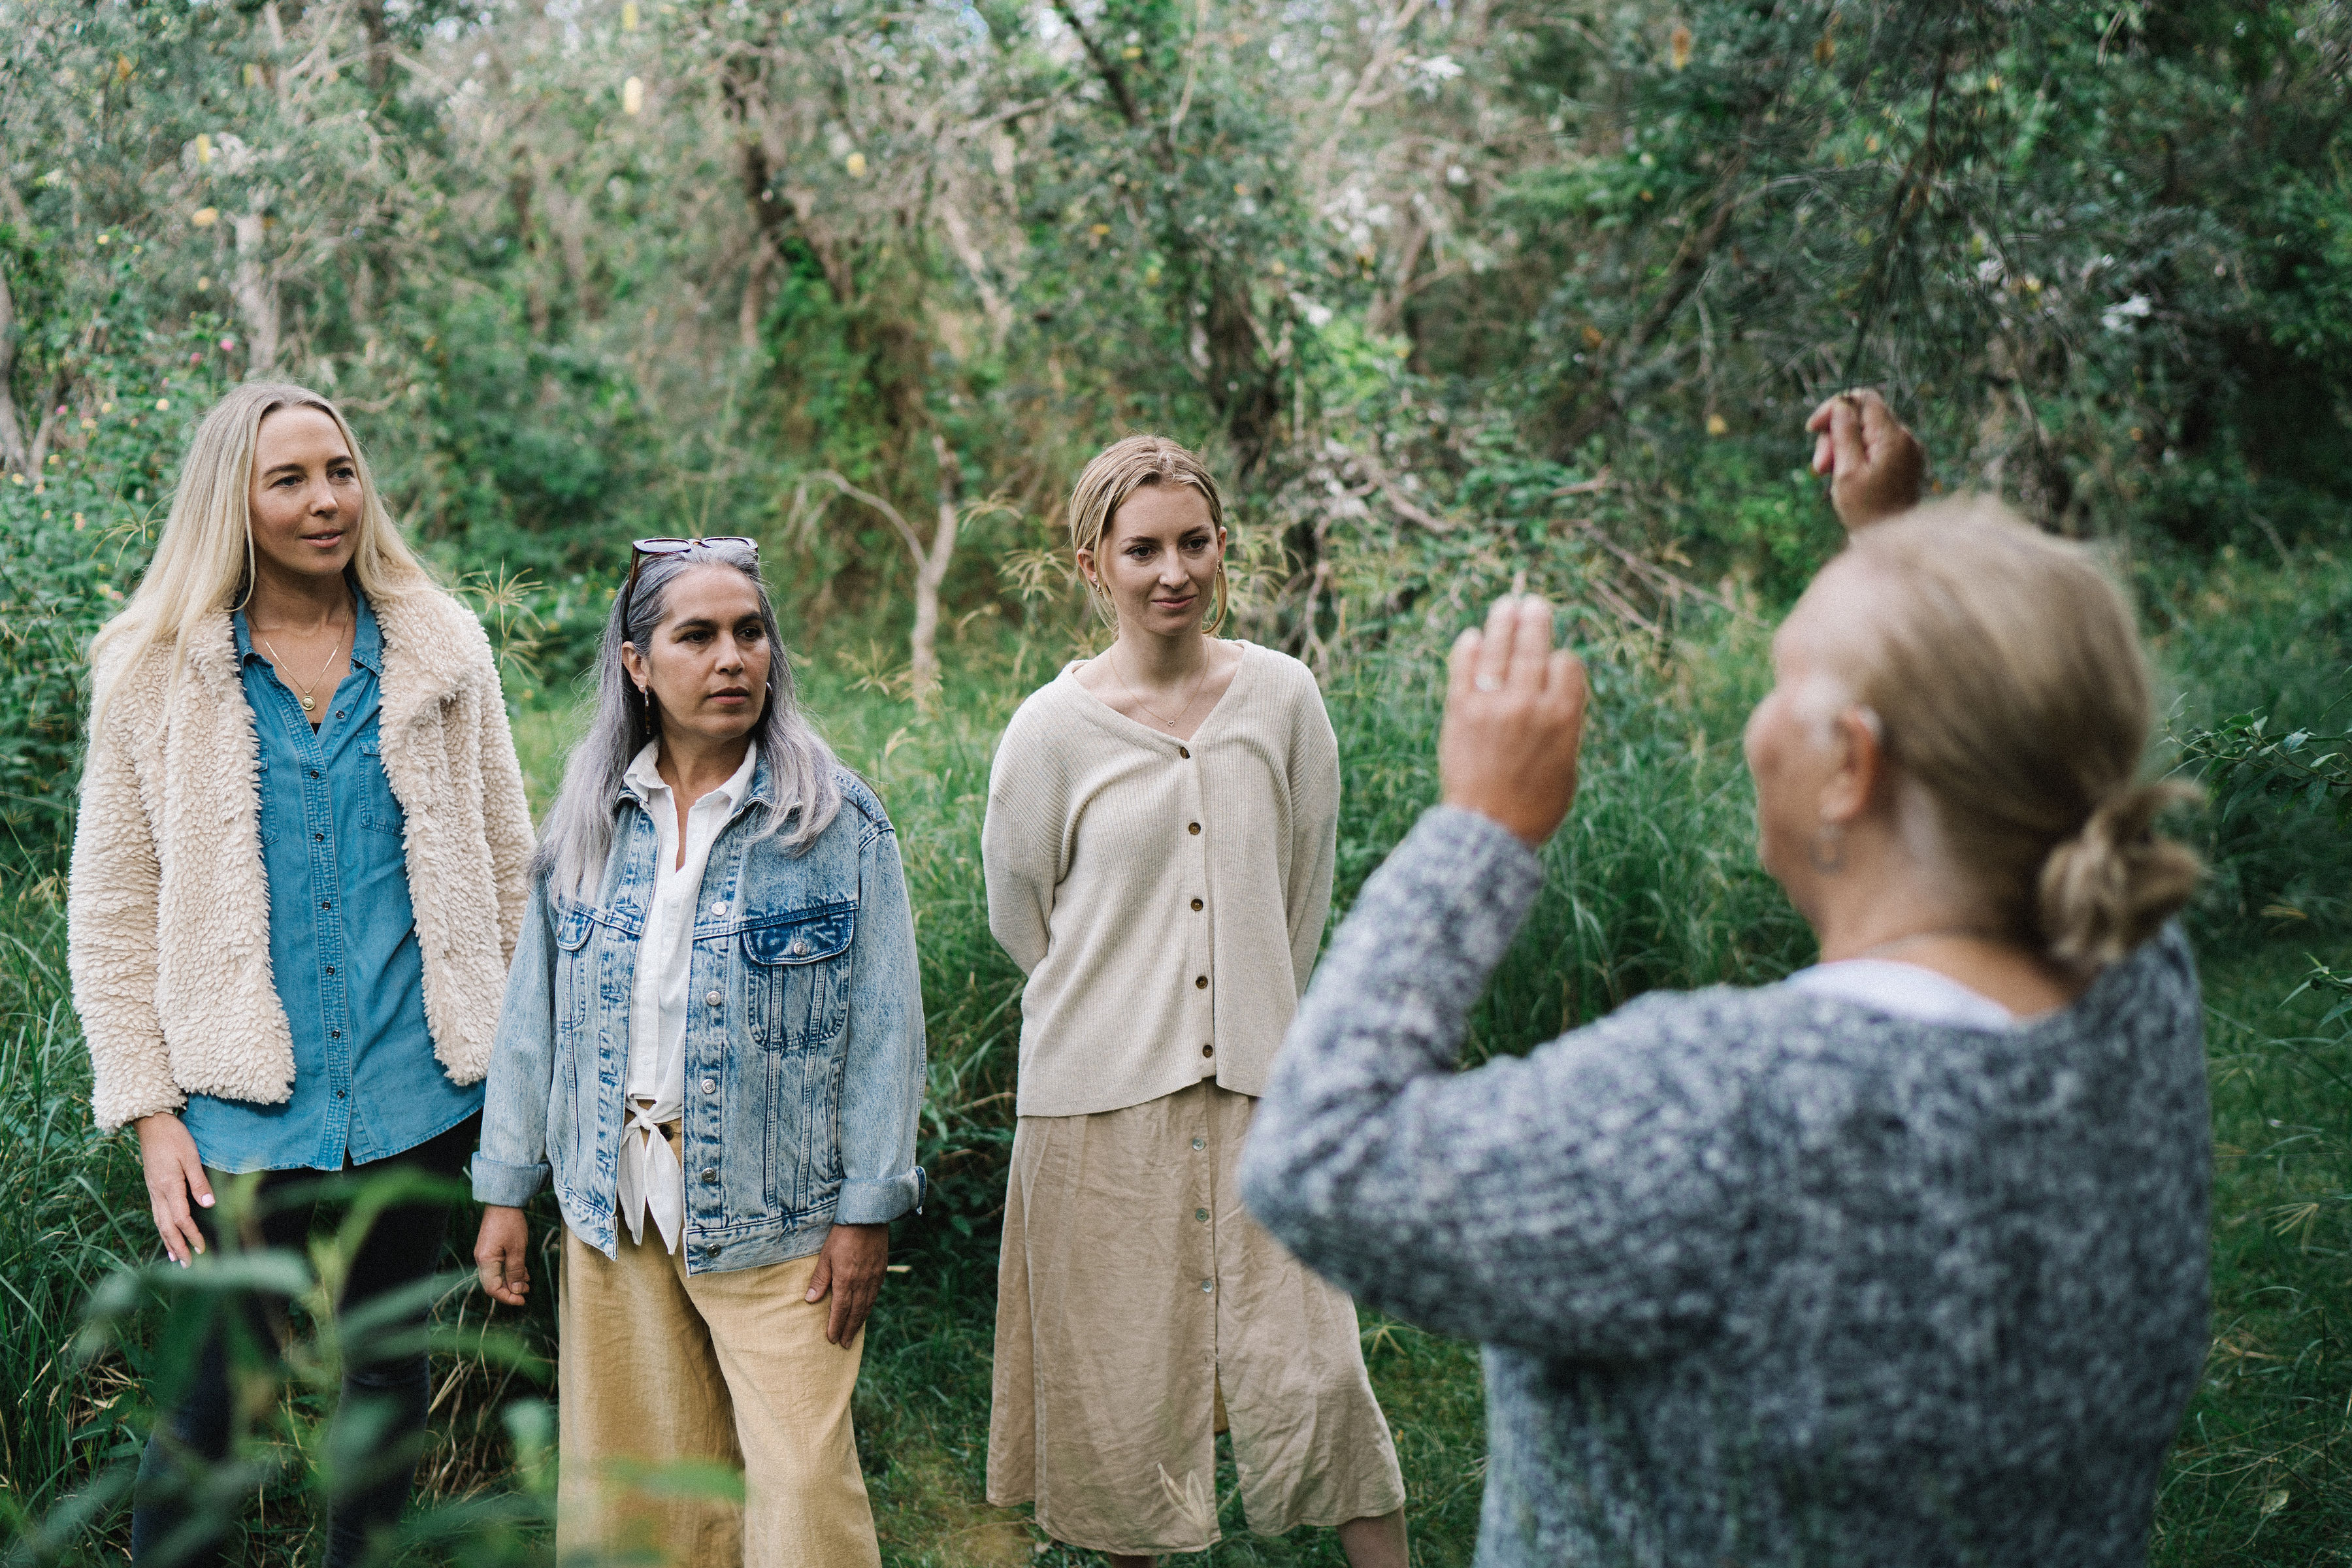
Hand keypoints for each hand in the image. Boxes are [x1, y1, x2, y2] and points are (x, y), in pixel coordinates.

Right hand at [135, 1112, 213, 1266]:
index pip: (181, 1219)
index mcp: (168, 1186)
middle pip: (167, 1226)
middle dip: (178, 1247)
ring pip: (159, 1222)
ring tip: (176, 1259)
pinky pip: (157, 1213)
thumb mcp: (190, 1157)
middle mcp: (157, 1192)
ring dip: (168, 1241)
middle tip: (188, 1266)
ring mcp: (153, 1190)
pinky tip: (166, 1234)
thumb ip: (199, 1182)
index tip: (202, 1249)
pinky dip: (162, 1228)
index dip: (192, 1235)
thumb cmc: (174, 1137)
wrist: (152, 1124)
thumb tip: (209, 1205)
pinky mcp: (152, 1186)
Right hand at [474, 1205, 531, 1306]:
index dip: (507, 1297)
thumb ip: (516, 1271)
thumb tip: (517, 1290)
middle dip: (510, 1290)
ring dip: (511, 1281)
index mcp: (486, 1261)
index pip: (492, 1289)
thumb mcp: (517, 1249)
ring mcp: (484, 1254)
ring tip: (528, 1282)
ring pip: (496, 1275)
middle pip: (493, 1284)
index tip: (522, 1300)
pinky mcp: (489, 1249)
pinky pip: (498, 1266)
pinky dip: (510, 1271)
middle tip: (527, 1292)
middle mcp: (481, 1259)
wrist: (502, 1202)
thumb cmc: (510, 1223)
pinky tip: (523, 1271)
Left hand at [806, 1222, 888, 1346]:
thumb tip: (811, 1300)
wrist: (868, 1218)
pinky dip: (869, 1308)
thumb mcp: (825, 1255)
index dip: (836, 1326)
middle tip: (845, 1345)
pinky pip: (875, 1296)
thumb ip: (820, 1279)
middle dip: (849, 1330)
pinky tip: (865, 1312)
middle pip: (855, 1313)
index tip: (832, 1339)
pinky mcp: (881, 1272)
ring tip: (854, 1334)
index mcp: (846, 1280)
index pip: (840, 1310)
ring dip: (859, 1322)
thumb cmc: (843, 1235)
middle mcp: (862, 1283)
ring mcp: (874, 1278)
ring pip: (867, 1306)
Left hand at [1439, 596, 1589, 847]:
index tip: (1555, 664)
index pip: (1566, 665)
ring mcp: (1492, 705)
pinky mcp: (1459, 711)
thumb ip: (1565, 729)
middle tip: (1533, 603)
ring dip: (1503, 621)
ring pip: (1499, 648)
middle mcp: (1529, 704)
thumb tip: (1560, 698)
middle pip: (1534, 646)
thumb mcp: (1568, 768)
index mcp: (1563, 718)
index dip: (1561, 660)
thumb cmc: (1534, 808)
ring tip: (1507, 604)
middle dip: (1535, 620)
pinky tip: (1472, 637)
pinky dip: (1468, 649)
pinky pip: (1464, 669)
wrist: (1487, 832)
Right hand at [1806, 388, 1925, 529]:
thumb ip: (1844, 433)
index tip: (1813, 428)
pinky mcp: (1903, 463)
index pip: (1863, 399)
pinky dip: (1856, 457)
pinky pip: (1875, 448)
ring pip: (1866, 433)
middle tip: (1820, 467)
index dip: (1835, 407)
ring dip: (1842, 448)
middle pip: (1862, 417)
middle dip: (1835, 435)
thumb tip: (1841, 405)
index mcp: (1893, 437)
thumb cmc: (1867, 511)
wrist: (1893, 543)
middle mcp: (1905, 438)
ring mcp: (1907, 451)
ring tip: (1828, 475)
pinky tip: (1844, 477)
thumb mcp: (1847, 471)